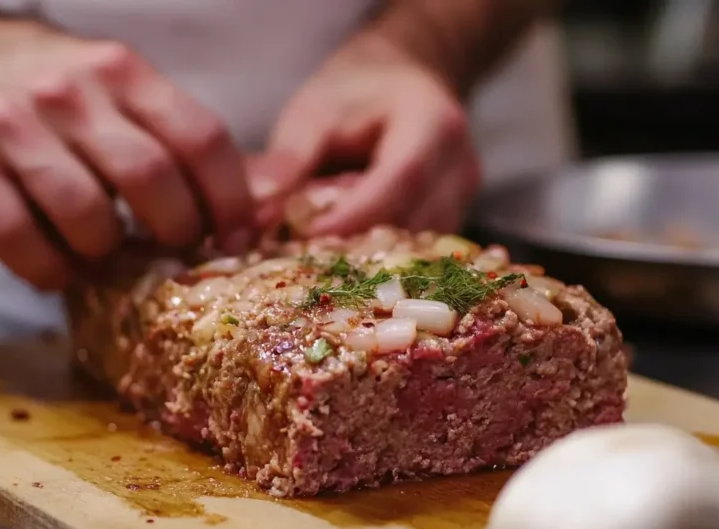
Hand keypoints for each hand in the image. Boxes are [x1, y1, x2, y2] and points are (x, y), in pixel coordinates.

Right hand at [0, 4, 254, 289]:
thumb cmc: (38, 90)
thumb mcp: (108, 86)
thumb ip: (168, 135)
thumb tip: (248, 206)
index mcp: (121, 70)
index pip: (202, 138)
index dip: (230, 201)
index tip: (236, 238)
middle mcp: (70, 92)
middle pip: (153, 180)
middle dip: (174, 233)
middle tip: (169, 250)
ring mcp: (11, 127)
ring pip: (90, 219)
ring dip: (106, 254)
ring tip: (102, 252)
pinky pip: (24, 245)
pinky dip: (52, 271)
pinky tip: (56, 264)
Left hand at [253, 29, 479, 236]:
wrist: (401, 81)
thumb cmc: (356, 92)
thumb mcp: (314, 111)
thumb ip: (289, 159)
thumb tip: (256, 213)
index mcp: (433, 125)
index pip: (401, 180)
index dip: (354, 215)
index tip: (306, 239)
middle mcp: (460, 166)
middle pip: (413, 222)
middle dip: (356, 244)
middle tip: (301, 258)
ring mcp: (462, 197)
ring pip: (417, 246)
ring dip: (368, 258)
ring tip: (317, 257)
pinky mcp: (453, 219)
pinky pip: (418, 251)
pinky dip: (379, 258)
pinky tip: (342, 254)